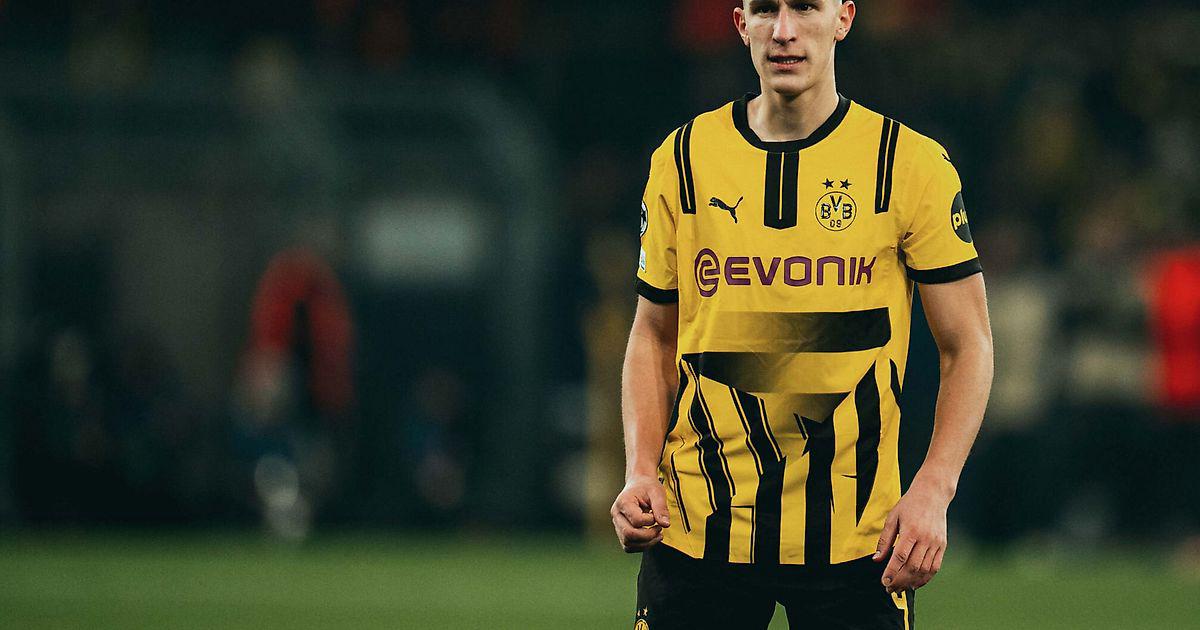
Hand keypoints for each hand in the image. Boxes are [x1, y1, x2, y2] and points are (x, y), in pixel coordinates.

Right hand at [610, 475, 670, 552]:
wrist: (639, 485)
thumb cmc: (647, 487)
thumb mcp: (657, 492)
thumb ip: (661, 508)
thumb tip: (665, 524)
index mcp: (623, 502)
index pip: (636, 520)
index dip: (650, 521)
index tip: (656, 515)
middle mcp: (616, 514)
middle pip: (629, 535)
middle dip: (648, 536)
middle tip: (659, 529)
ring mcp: (617, 524)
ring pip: (628, 543)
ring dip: (646, 543)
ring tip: (657, 534)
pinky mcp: (621, 531)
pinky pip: (628, 546)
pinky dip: (641, 546)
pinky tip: (651, 538)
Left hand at [872, 478, 949, 592]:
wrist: (932, 494)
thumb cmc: (909, 504)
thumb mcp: (892, 518)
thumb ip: (884, 540)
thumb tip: (877, 559)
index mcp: (911, 531)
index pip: (900, 557)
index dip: (892, 572)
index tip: (884, 582)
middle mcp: (925, 539)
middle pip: (912, 567)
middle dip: (900, 581)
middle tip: (889, 589)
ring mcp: (936, 543)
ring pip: (924, 569)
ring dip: (912, 582)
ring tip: (901, 588)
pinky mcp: (942, 545)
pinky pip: (935, 567)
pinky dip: (926, 578)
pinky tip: (916, 583)